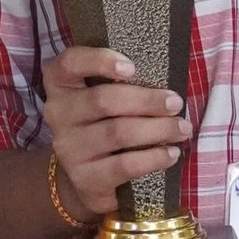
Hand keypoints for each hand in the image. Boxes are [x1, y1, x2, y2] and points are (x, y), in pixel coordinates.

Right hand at [43, 45, 189, 221]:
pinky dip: (153, 158)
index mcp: (60, 85)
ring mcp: (68, 148)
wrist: (85, 177)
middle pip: (103, 100)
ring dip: (157, 129)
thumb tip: (165, 85)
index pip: (71, 62)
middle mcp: (57, 114)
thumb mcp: (101, 99)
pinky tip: (171, 154)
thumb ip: (120, 84)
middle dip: (146, 100)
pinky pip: (123, 165)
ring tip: (181, 129)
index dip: (100, 60)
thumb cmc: (102, 125)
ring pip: (117, 133)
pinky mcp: (84, 178)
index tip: (132, 68)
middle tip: (176, 103)